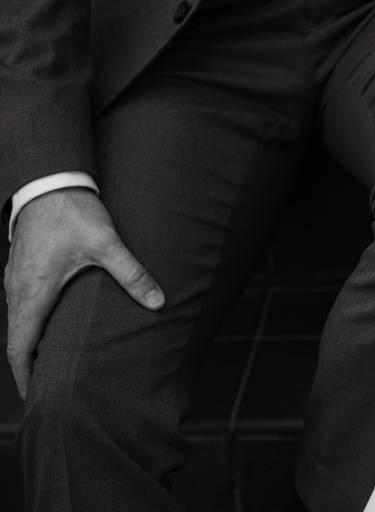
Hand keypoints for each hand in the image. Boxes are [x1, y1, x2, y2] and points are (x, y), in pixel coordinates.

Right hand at [3, 189, 163, 397]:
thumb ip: (132, 274)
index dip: (26, 375)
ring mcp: (15, 278)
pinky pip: (20, 304)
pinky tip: (51, 326)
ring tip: (50, 364)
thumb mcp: (106, 244)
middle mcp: (17, 289)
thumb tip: (159, 301)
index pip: (20, 347)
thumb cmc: (73, 212)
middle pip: (16, 340)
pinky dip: (30, 323)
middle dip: (29, 366)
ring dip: (30, 344)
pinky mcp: (20, 267)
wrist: (49, 180)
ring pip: (18, 321)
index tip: (36, 396)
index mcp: (33, 292)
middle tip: (47, 389)